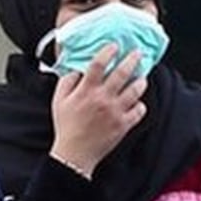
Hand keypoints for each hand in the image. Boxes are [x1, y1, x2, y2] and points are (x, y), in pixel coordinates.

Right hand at [49, 44, 147, 176]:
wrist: (74, 153)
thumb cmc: (66, 127)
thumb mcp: (58, 101)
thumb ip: (67, 82)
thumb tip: (77, 69)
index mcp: (86, 91)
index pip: (99, 64)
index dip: (108, 52)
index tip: (114, 46)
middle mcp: (103, 99)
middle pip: (122, 73)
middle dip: (132, 60)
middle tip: (138, 53)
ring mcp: (116, 112)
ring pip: (135, 90)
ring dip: (141, 81)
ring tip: (141, 77)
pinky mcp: (124, 124)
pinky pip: (139, 110)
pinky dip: (140, 105)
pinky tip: (137, 102)